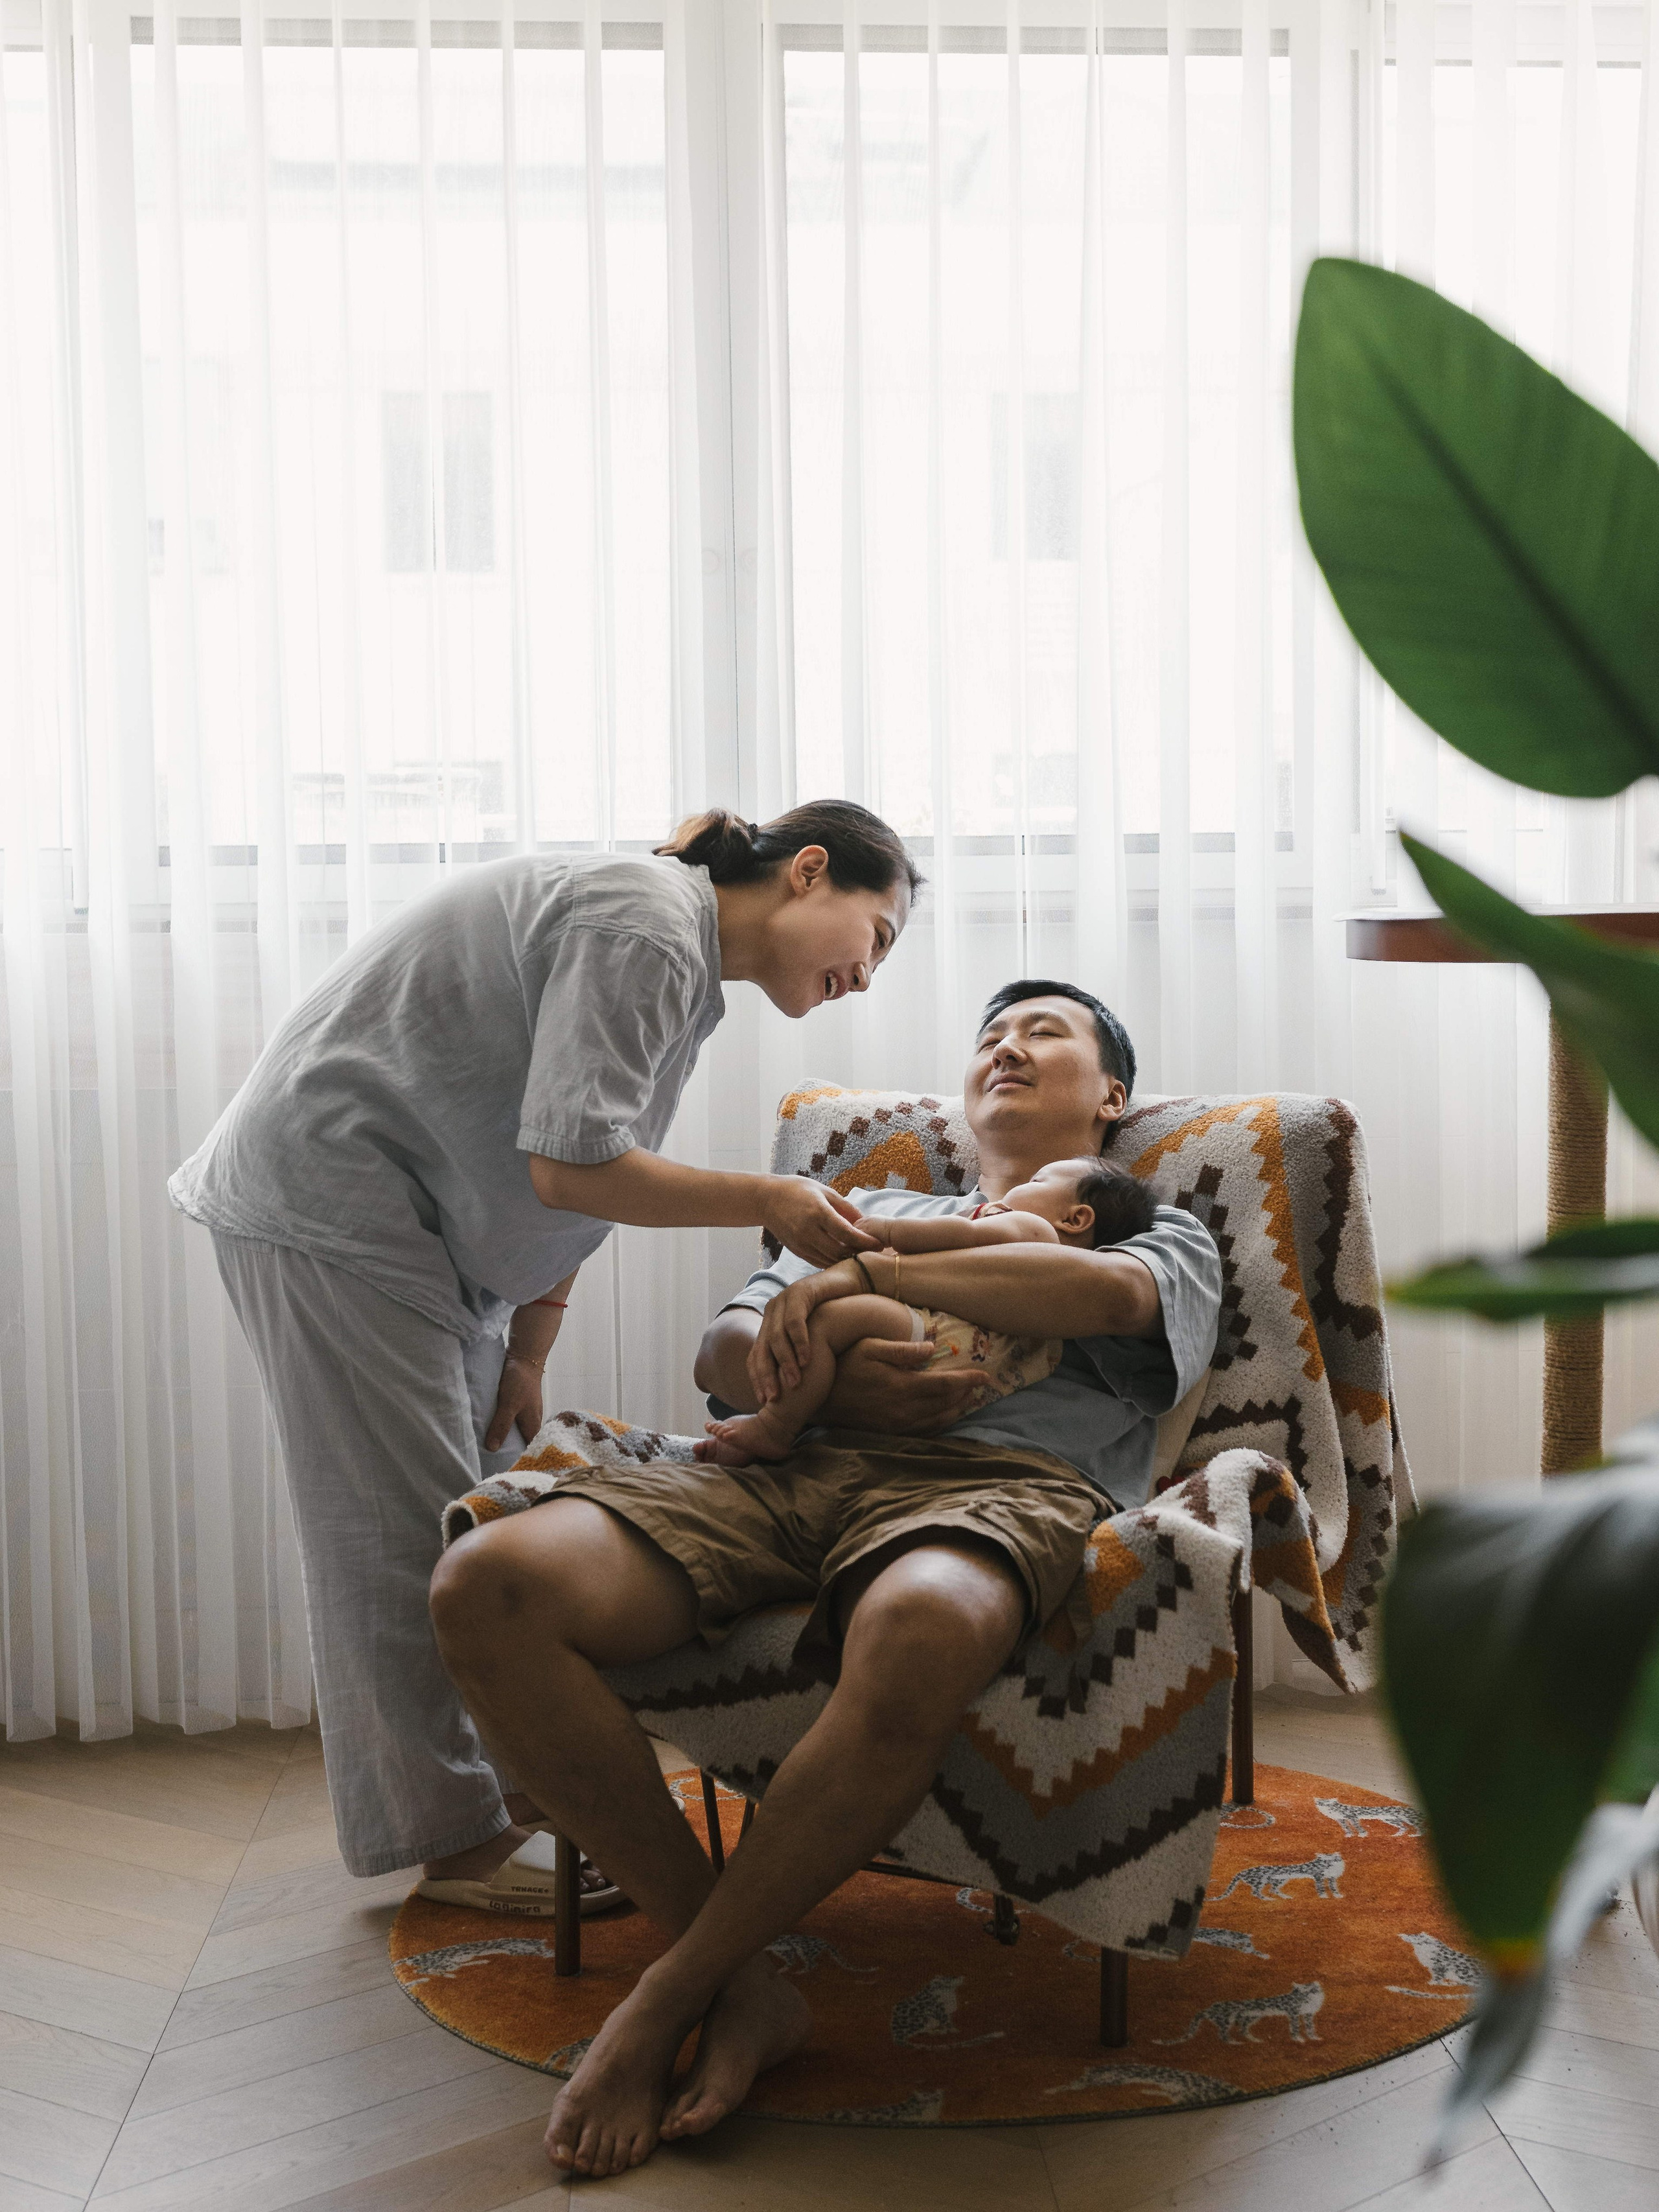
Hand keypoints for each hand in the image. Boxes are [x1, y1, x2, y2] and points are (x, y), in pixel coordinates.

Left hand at [485, 1352, 544, 1454]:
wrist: (525, 1356)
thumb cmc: (520, 1381)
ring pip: (517, 1430)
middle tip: (494, 1462)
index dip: (521, 1460)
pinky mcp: (519, 1403)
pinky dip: (503, 1424)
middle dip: (511, 1451)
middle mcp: (531, 1420)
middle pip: (523, 1441)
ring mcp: (526, 1411)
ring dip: (506, 1437)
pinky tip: (492, 1426)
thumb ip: (501, 1426)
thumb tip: (493, 1449)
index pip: (529, 1449)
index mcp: (533, 1425)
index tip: (508, 1470)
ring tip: (489, 1448)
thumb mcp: (508, 1405)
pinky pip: (511, 1419)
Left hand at [748, 1261, 859, 1401]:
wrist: (851, 1283)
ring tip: (795, 1383)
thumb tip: (791, 1389)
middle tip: (774, 1398)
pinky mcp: (799, 1292)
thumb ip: (797, 1356)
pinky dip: (800, 1342)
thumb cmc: (834, 1315)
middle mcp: (772, 1312)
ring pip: (776, 1337)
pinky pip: (795, 1321)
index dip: (757, 1379)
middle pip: (761, 1349)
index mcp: (770, 1324)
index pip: (755, 1355)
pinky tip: (807, 1359)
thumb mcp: (812, 1339)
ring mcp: (783, 1300)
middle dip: (766, 1376)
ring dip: (785, 1362)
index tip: (764, 1401)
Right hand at [761, 1177, 880, 1267]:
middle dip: (860, 1253)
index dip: (865, 1241)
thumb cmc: (798, 1190)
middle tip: (877, 1252)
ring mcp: (801, 1243)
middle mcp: (809, 1230)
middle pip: (840, 1251)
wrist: (766, 1199)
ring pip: (830, 1260)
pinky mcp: (797, 1251)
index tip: (880, 1243)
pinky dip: (834, 1262)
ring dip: (848, 1260)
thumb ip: (846, 1207)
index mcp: (818, 1212)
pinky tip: (845, 1258)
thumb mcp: (824, 1191)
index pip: (846, 1233)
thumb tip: (865, 1222)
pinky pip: (820, 1262)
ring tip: (864, 1255)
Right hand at [822, 1336, 990, 1435]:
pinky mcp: (892, 1432)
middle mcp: (905, 1409)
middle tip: (981, 1384)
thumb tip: (932, 1347)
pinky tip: (947, 1414)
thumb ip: (902, 1349)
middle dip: (967, 1393)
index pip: (946, 1384)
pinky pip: (925, 1430)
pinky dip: (941, 1422)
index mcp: (903, 1386)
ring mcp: (898, 1424)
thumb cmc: (846, 1365)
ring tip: (970, 1398)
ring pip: (939, 1419)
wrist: (822, 1398)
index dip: (968, 1380)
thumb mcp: (870, 1347)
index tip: (986, 1375)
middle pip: (946, 1403)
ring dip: (958, 1409)